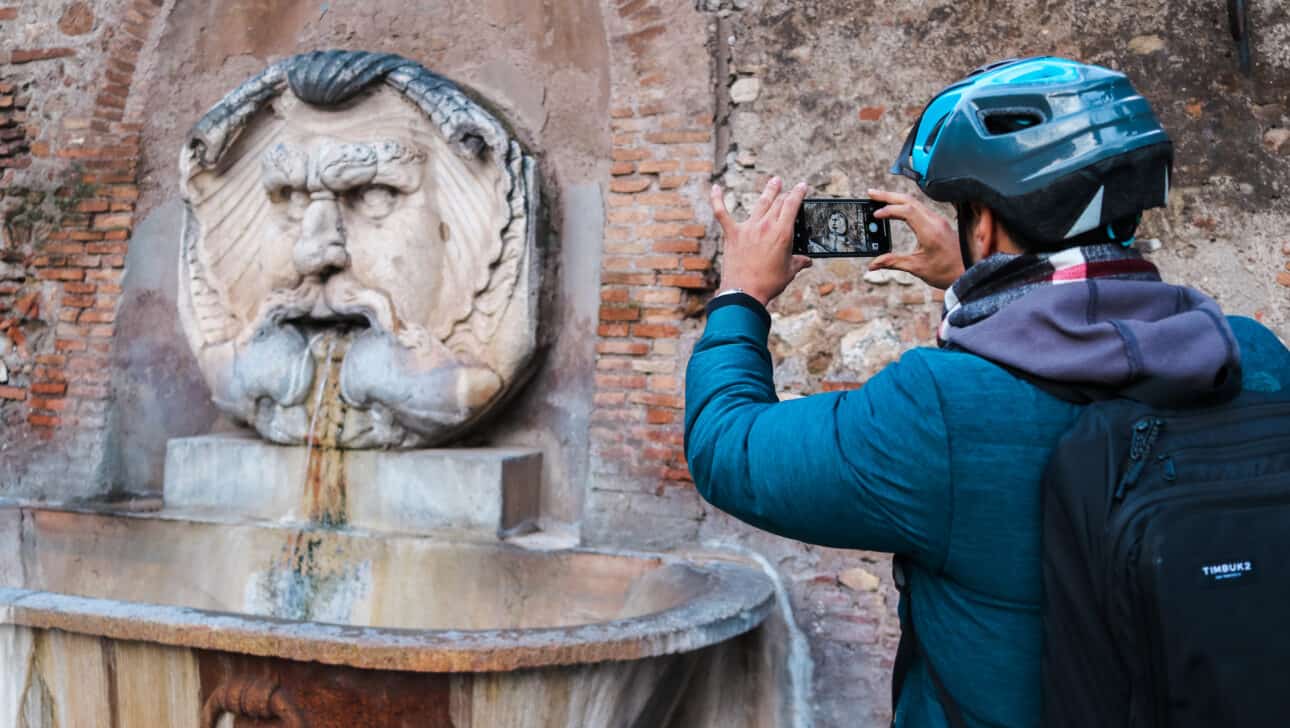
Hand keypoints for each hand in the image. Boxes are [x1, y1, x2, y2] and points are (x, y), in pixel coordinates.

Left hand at [711, 177, 812, 305]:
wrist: (745, 292)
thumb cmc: (768, 283)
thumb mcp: (789, 272)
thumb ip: (799, 262)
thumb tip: (807, 261)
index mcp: (782, 233)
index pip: (792, 205)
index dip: (798, 193)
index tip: (802, 186)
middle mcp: (766, 226)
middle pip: (778, 202)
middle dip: (785, 194)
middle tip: (788, 189)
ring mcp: (748, 228)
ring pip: (760, 203)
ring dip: (768, 191)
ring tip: (774, 181)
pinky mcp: (732, 234)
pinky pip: (722, 213)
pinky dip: (717, 200)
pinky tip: (715, 188)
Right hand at [867, 188, 963, 289]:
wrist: (968, 272)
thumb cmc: (946, 271)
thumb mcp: (916, 268)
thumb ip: (893, 262)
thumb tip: (872, 265)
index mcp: (930, 230)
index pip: (906, 211)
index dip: (889, 210)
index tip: (875, 215)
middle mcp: (935, 221)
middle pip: (909, 200)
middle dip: (888, 196)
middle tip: (870, 193)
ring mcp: (938, 220)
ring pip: (915, 202)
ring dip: (896, 198)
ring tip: (879, 198)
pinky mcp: (939, 223)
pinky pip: (920, 208)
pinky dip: (905, 205)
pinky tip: (896, 207)